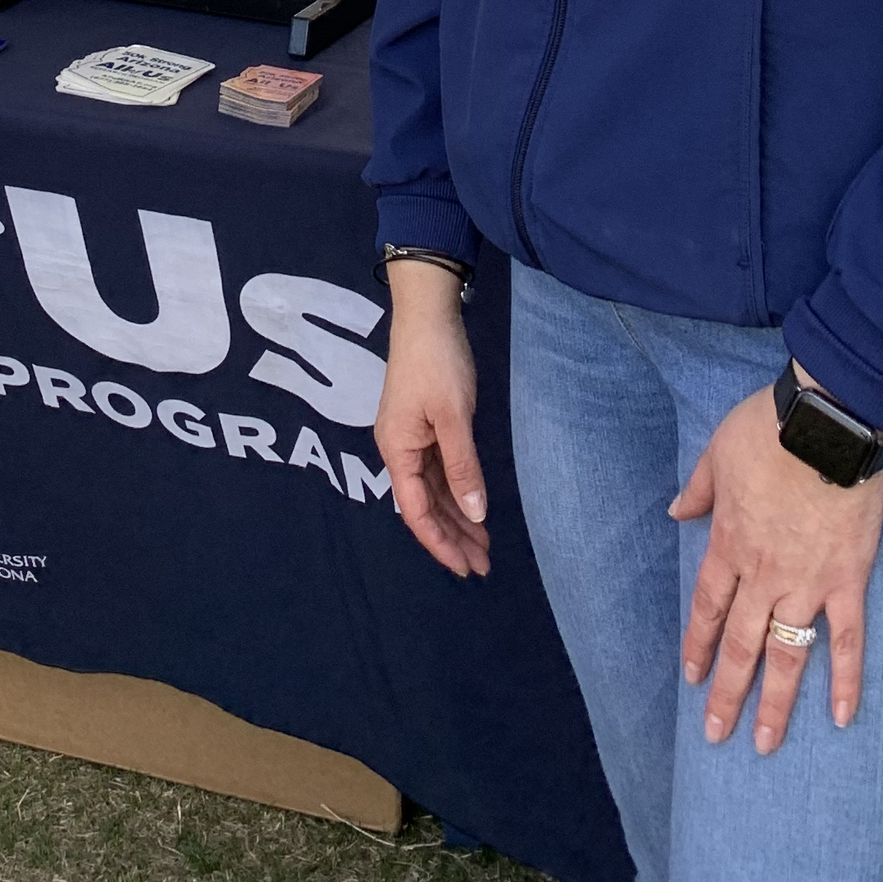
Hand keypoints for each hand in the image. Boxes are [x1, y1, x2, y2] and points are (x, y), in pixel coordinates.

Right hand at [374, 263, 489, 578]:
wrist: (428, 314)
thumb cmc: (437, 363)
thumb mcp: (453, 417)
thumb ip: (463, 467)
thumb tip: (475, 515)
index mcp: (398, 450)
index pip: (417, 512)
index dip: (441, 543)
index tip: (466, 568)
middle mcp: (400, 449)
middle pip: (426, 506)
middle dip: (454, 537)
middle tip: (484, 566)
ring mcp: (412, 438)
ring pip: (434, 491)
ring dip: (458, 518)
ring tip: (484, 547)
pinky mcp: (426, 426)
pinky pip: (440, 472)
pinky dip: (457, 493)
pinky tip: (473, 508)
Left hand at [673, 381, 882, 751]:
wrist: (825, 424)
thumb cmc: (768, 430)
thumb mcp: (716, 452)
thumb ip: (698, 490)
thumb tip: (676, 512)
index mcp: (730, 544)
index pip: (709, 607)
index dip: (699, 643)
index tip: (691, 677)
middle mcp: (763, 574)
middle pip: (741, 644)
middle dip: (728, 692)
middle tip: (716, 734)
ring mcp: (807, 583)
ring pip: (787, 653)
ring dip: (775, 702)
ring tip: (765, 744)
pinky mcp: (847, 580)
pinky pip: (848, 639)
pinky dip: (846, 679)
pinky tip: (841, 718)